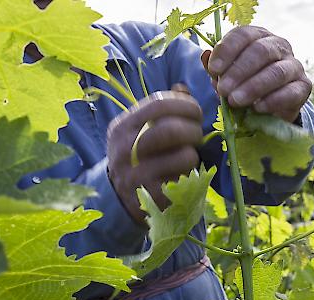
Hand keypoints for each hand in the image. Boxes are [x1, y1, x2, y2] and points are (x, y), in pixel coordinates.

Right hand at [107, 87, 202, 222]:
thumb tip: (182, 88)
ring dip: (193, 154)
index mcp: (123, 126)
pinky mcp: (153, 195)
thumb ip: (159, 110)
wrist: (116, 197)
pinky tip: (182, 172)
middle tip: (197, 134)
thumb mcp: (138, 130)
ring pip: (183, 155)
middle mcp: (126, 149)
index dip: (185, 104)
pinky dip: (190, 173)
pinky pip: (185, 179)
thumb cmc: (135, 157)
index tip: (195, 112)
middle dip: (194, 130)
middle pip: (172, 130)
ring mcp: (137, 175)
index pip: (158, 103)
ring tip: (188, 155)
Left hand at [201, 26, 311, 122]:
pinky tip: (257, 108)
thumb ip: (215, 68)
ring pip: (276, 72)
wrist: (269, 107)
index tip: (213, 70)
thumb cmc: (244, 85)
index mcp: (257, 37)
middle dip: (239, 71)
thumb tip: (205, 55)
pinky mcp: (303, 86)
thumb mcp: (226, 76)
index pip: (243, 34)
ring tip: (236, 101)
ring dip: (253, 87)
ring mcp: (293, 65)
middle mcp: (278, 46)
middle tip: (223, 90)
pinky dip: (272, 100)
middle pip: (260, 51)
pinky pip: (290, 91)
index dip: (227, 51)